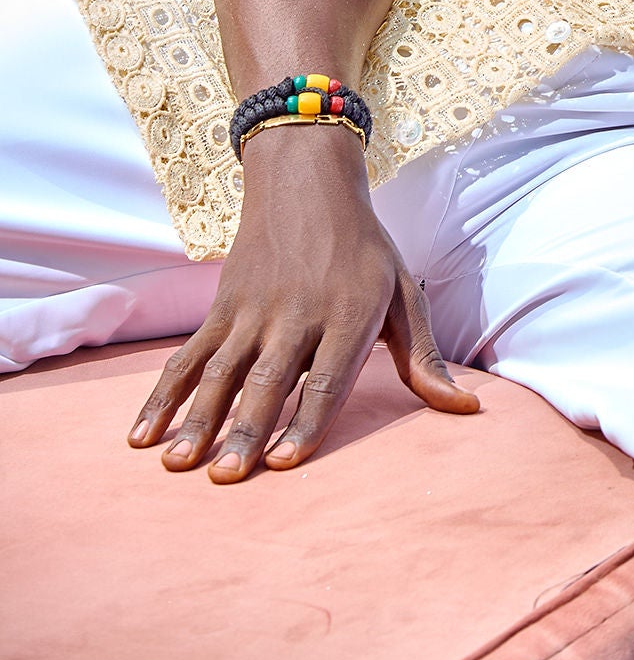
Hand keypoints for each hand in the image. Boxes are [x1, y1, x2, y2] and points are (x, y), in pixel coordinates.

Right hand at [128, 128, 478, 481]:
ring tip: (179, 463)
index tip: (286, 462)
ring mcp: (255, 308)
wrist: (308, 183)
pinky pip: (188, 356)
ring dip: (198, 418)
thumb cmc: (364, 250)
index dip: (307, 419)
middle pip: (270, 379)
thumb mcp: (403, 293)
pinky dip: (163, 395)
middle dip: (247, 429)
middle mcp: (299, 311)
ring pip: (222, 371)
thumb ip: (424, 357)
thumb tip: (465, 409)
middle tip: (227, 477)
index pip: (328, 376)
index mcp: (349, 312)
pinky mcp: (222, 306)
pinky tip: (142, 435)